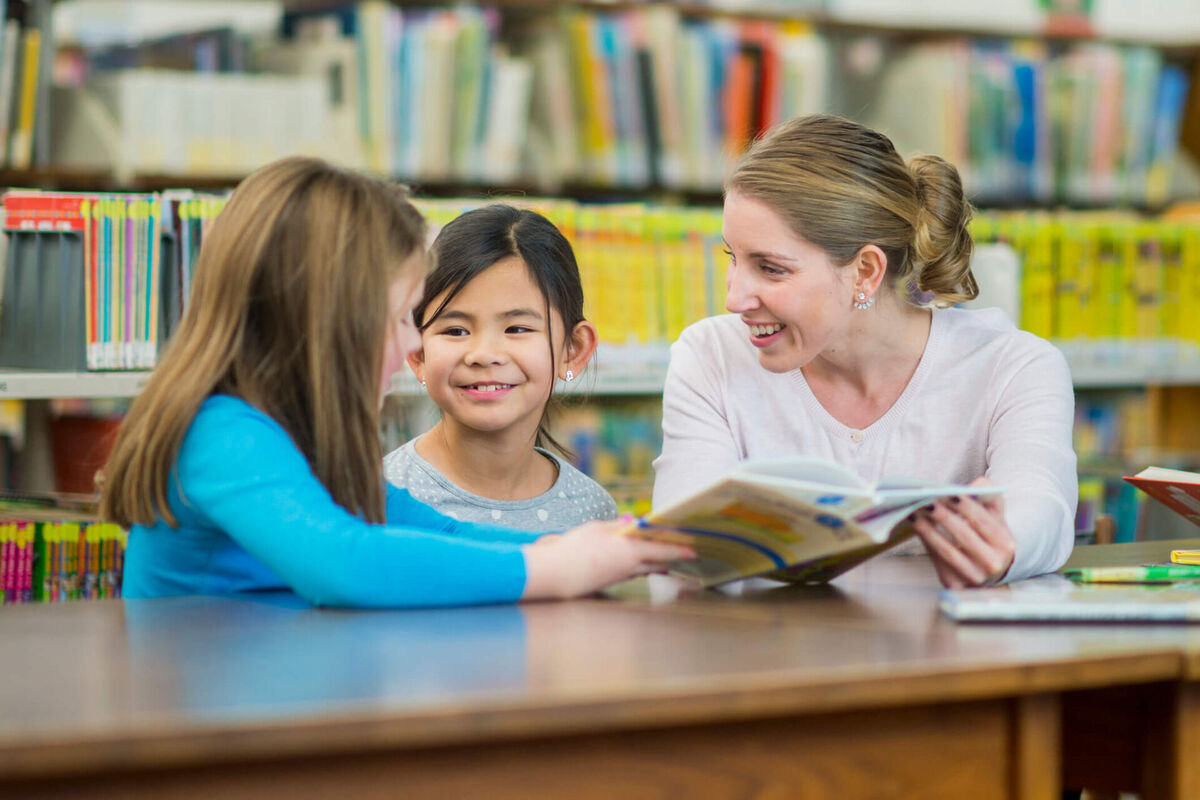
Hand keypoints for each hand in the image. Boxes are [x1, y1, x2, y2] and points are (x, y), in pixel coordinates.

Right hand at [521, 518, 696, 599]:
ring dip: (657, 563)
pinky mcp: (613, 582)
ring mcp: (622, 576)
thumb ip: (616, 526)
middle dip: (672, 557)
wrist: (558, 575)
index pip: (661, 549)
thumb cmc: (574, 548)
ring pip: (646, 568)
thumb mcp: (595, 529)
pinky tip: (641, 562)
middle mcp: (630, 565)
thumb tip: (632, 523)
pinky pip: (634, 573)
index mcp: (628, 549)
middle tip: (685, 553)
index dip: (679, 550)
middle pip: (658, 561)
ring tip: (666, 557)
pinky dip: (641, 566)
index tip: (693, 550)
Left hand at [911, 477, 1013, 588]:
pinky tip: (916, 527)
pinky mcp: (956, 584)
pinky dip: (926, 542)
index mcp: (1005, 544)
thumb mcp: (995, 514)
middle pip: (964, 536)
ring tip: (914, 512)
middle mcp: (993, 564)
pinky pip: (937, 560)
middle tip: (925, 501)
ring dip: (928, 530)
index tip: (948, 493)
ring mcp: (974, 577)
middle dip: (943, 517)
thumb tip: (976, 484)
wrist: (991, 567)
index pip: (983, 521)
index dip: (965, 507)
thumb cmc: (989, 534)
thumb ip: (988, 495)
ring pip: (947, 550)